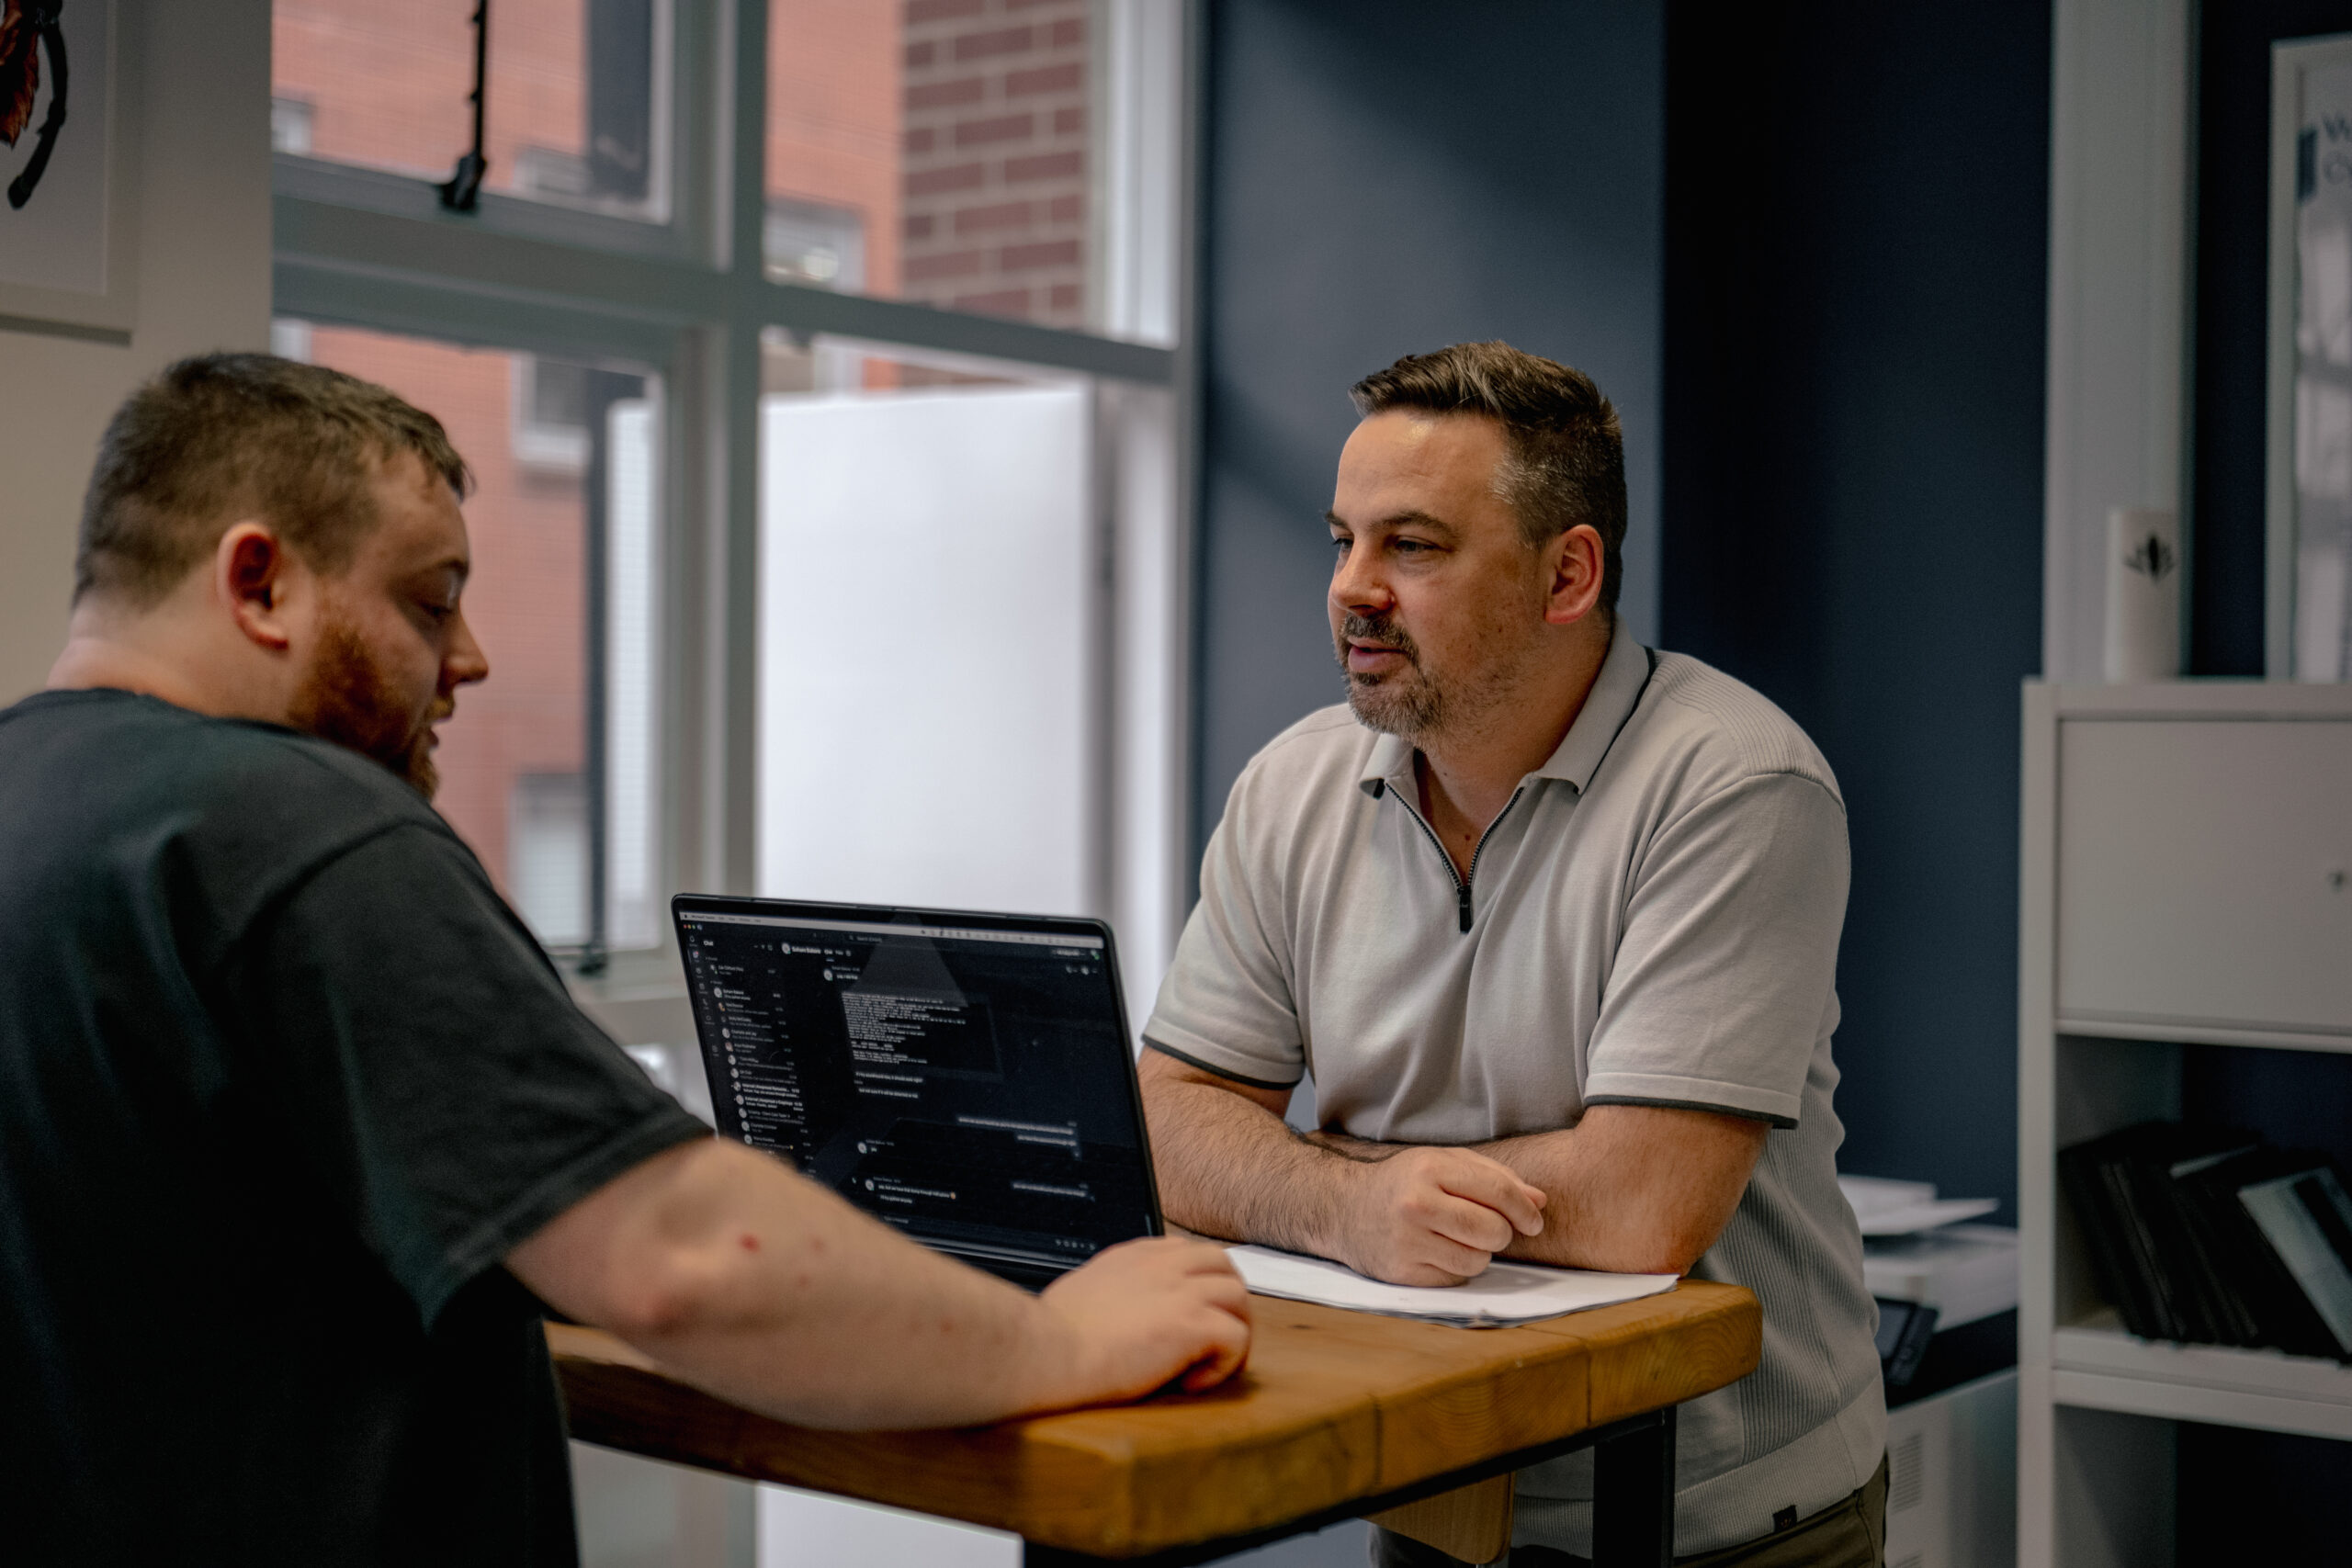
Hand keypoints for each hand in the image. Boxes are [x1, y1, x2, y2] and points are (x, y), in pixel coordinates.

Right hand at [1034, 1237, 1252, 1407]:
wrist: (1046, 1351)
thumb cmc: (1050, 1335)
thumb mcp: (1082, 1290)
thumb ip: (1110, 1290)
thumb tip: (1113, 1314)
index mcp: (1135, 1257)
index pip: (1187, 1252)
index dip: (1196, 1284)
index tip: (1184, 1316)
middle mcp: (1163, 1267)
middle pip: (1223, 1266)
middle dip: (1226, 1302)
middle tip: (1211, 1340)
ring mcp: (1180, 1292)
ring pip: (1239, 1298)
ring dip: (1232, 1332)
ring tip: (1206, 1364)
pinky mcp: (1192, 1325)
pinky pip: (1237, 1338)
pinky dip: (1224, 1365)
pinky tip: (1190, 1382)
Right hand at [1335, 1146, 1546, 1284]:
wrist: (1343, 1208)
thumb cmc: (1404, 1182)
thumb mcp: (1443, 1163)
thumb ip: (1494, 1177)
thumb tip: (1540, 1201)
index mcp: (1429, 1168)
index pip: (1498, 1192)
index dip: (1525, 1210)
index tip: (1534, 1221)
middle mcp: (1416, 1204)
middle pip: (1493, 1230)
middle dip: (1502, 1232)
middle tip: (1490, 1228)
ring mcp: (1407, 1241)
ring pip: (1478, 1261)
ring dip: (1479, 1253)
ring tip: (1458, 1238)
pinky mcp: (1402, 1273)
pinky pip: (1455, 1279)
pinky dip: (1457, 1268)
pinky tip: (1438, 1251)